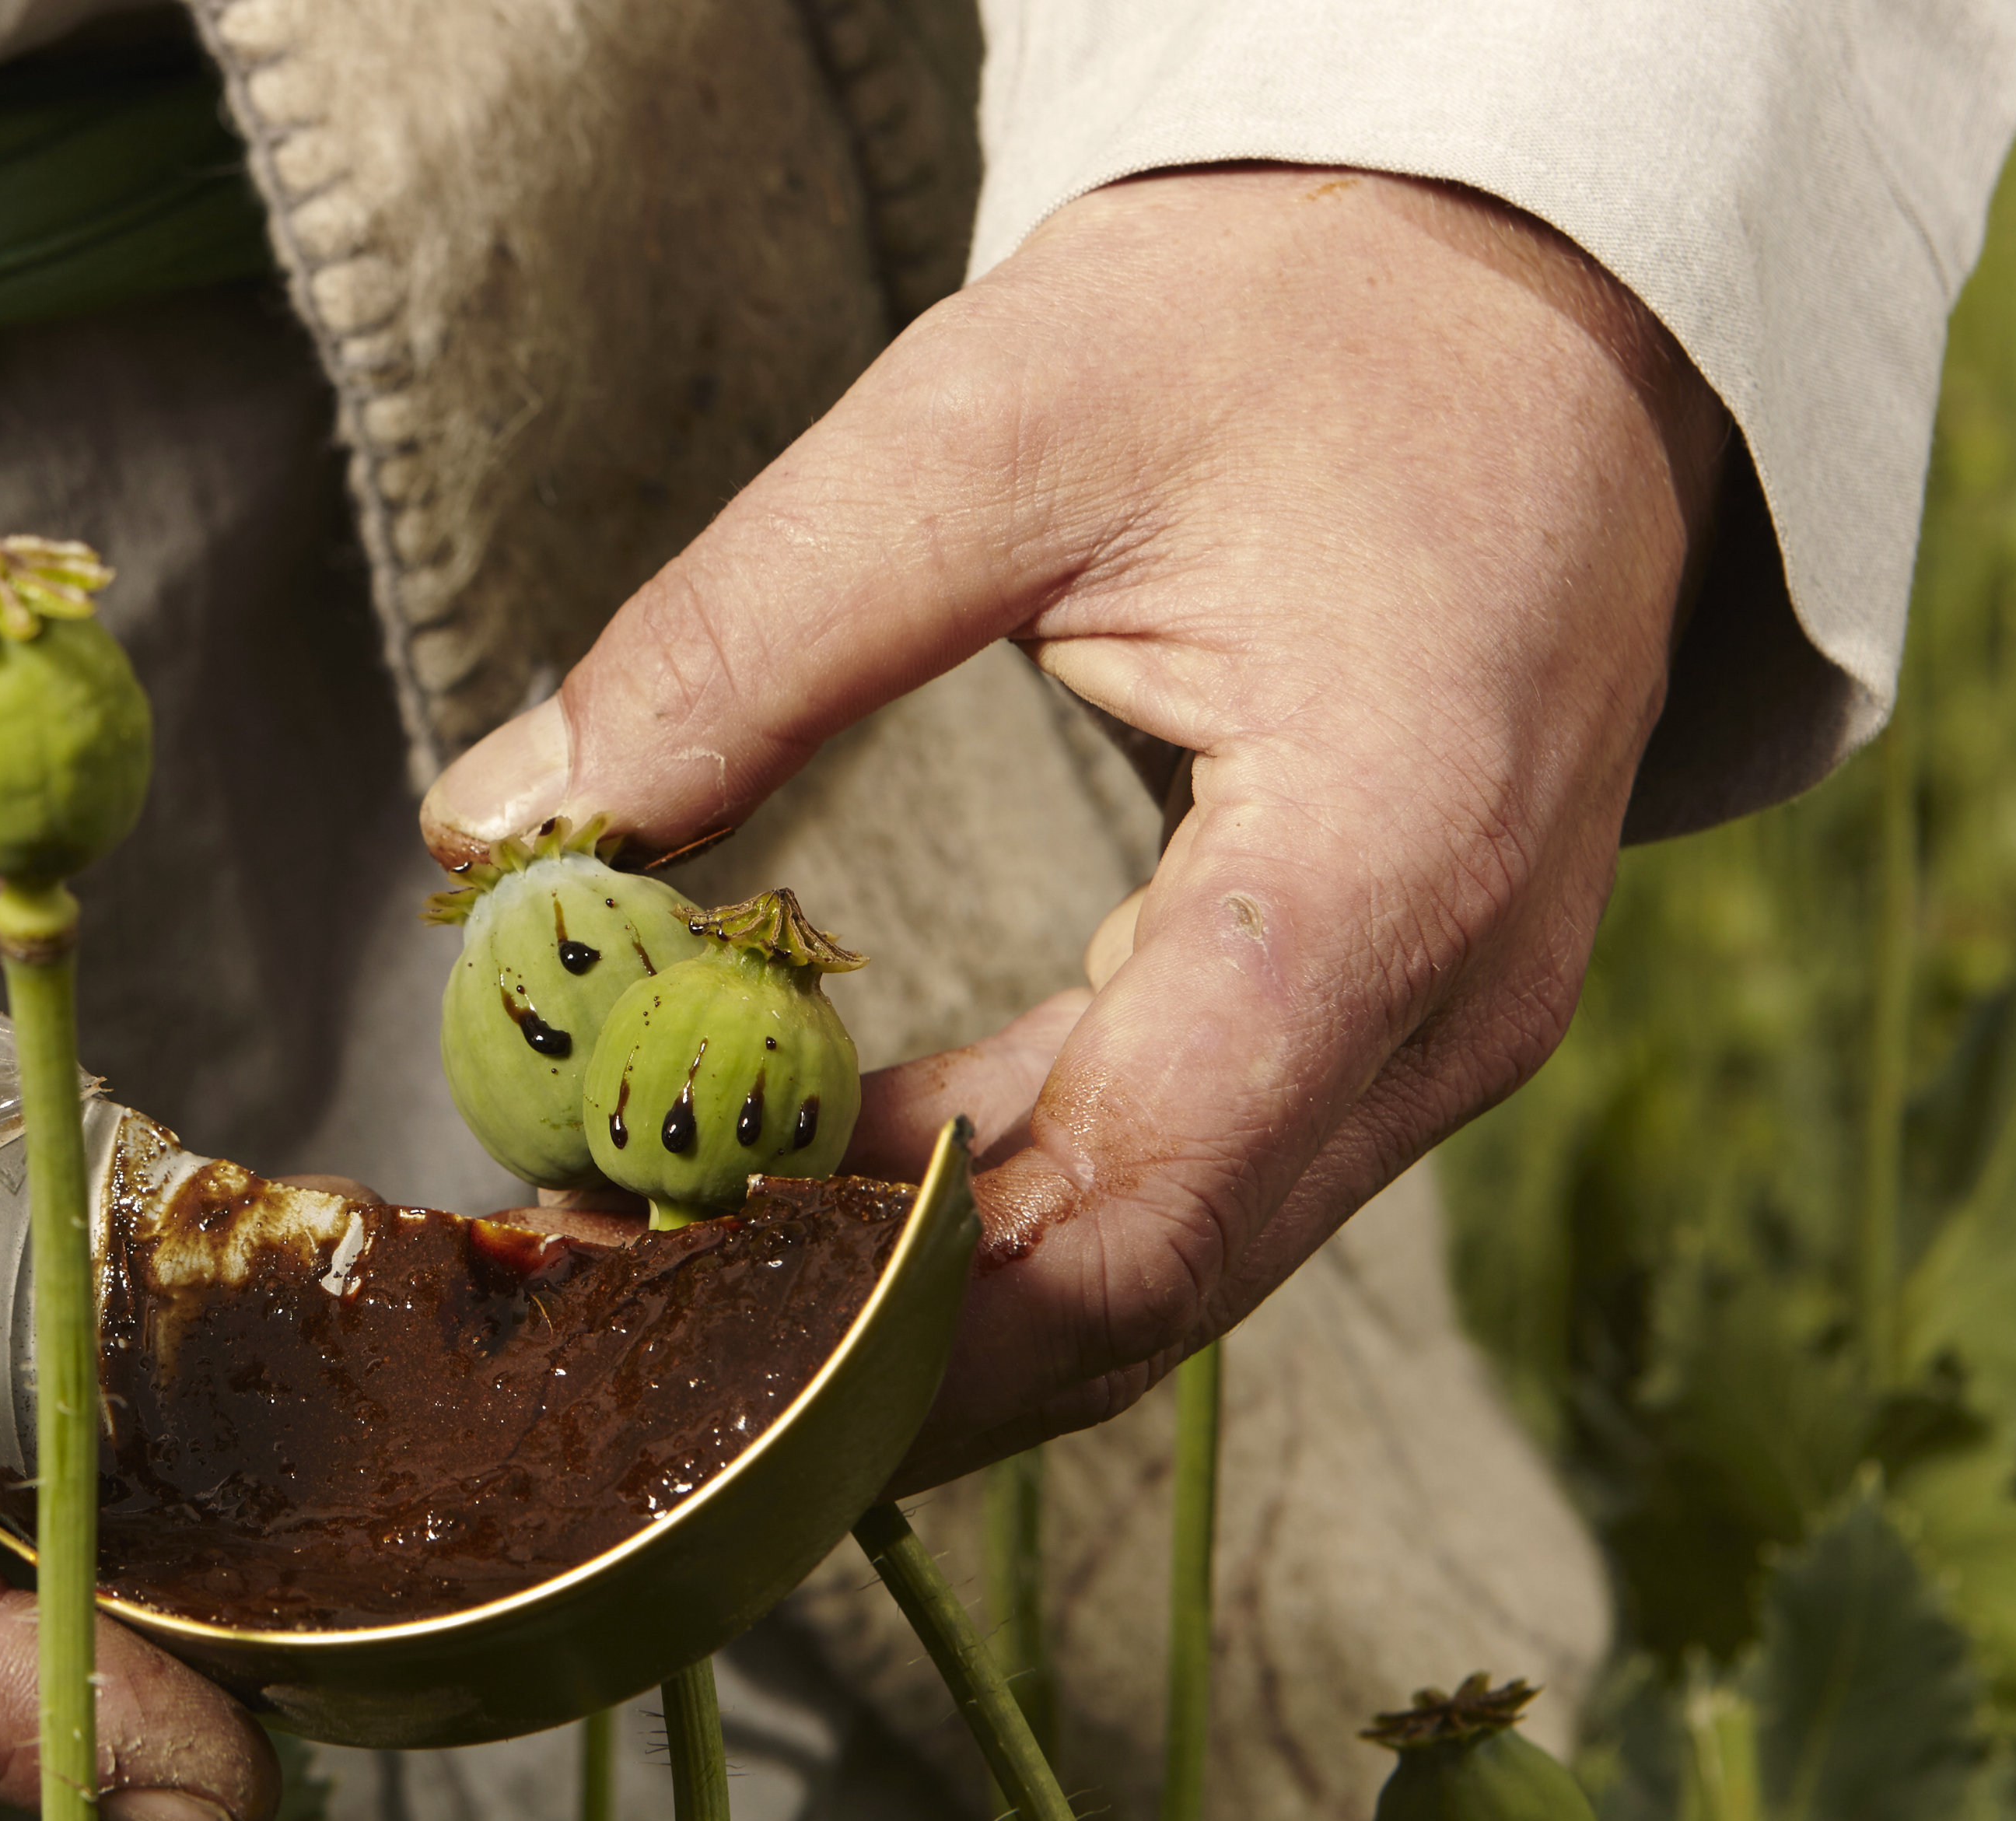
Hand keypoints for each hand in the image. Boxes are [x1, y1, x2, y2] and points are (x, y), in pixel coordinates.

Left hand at [423, 169, 1730, 1483]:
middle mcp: (1448, 1004)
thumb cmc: (1291, 320)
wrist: (1520, 292)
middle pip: (1132, 1286)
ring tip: (654, 1243)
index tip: (649, 1299)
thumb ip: (743, 636)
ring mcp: (1432, 1031)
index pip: (1126, 1210)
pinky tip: (796, 1170)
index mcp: (1389, 863)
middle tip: (599, 1304)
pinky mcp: (1380, 1019)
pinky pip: (1167, 1174)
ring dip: (903, 1286)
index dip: (875, 1309)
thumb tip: (495, 832)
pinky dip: (978, 1200)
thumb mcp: (994, 423)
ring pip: (1147, 1263)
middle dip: (855, 1333)